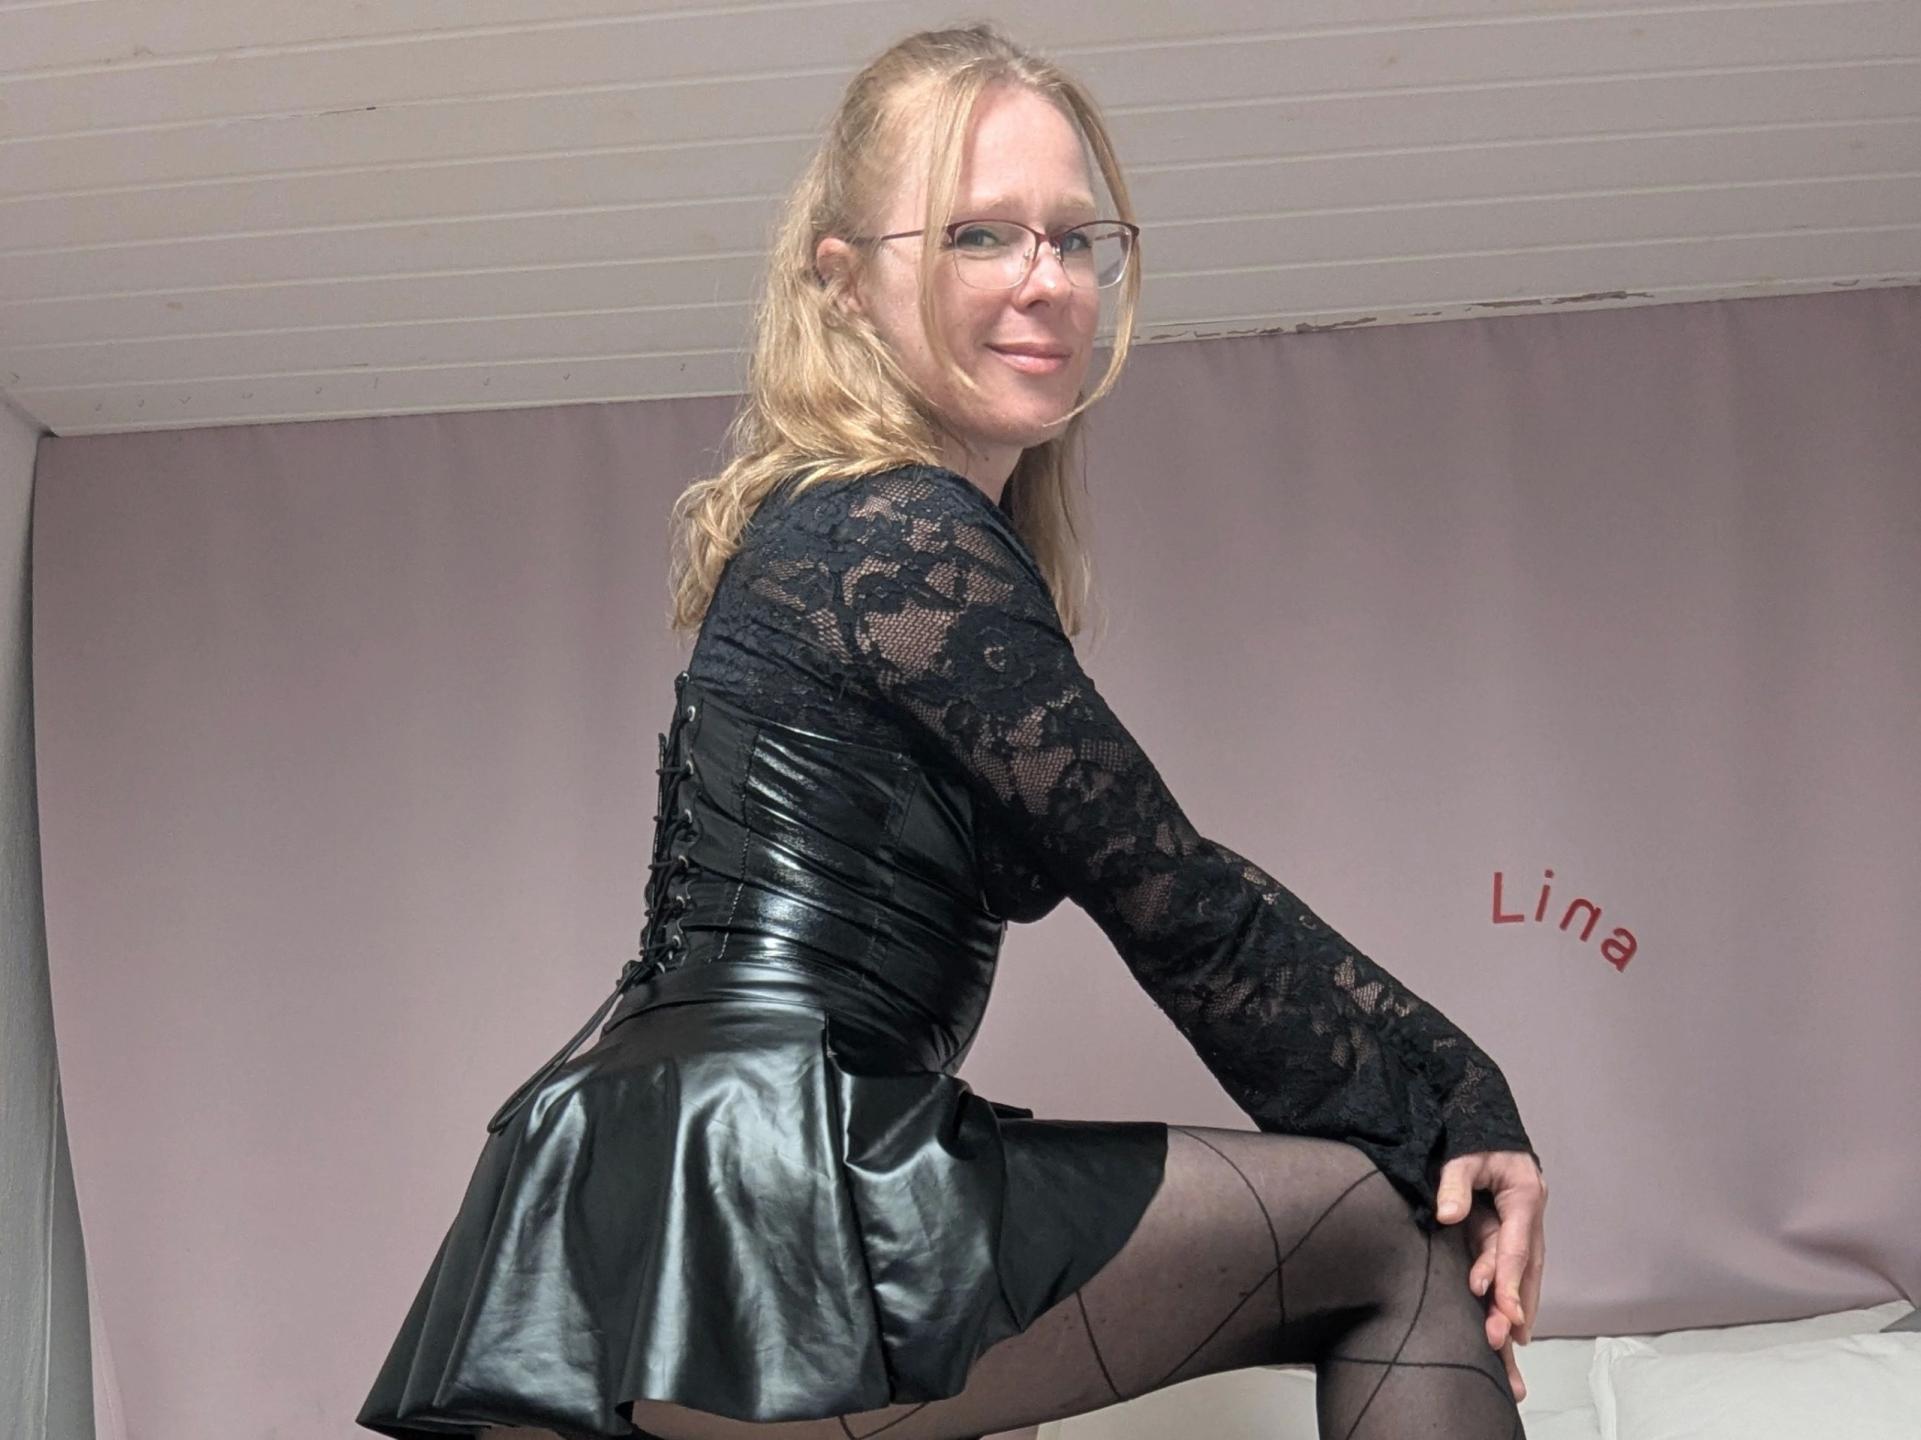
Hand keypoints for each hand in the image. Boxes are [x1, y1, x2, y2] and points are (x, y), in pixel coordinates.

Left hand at [1434, 1150, 1545, 1402]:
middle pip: (1526, 1267)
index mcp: (1524, 1195)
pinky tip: (1507, 1320)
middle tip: (1504, 1340)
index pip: (1516, 1246)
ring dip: (1517, 1305)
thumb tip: (1448, 1216)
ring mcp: (1521, 1223)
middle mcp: (1528, 1214)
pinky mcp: (1507, 1228)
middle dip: (1516, 1304)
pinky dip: (1510, 1291)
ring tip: (1509, 1344)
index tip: (1504, 1310)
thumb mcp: (1463, 1154)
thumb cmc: (1472, 1134)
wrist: (1480, 1117)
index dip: (1509, 1279)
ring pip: (1523, 1271)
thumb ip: (1454, 1184)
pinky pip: (1511, 1265)